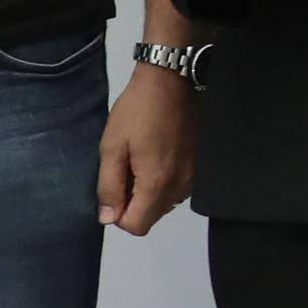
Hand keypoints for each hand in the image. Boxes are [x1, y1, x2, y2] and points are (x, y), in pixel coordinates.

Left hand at [100, 60, 193, 234]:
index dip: (118, 214)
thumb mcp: (112, 146)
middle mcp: (180, 187)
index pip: (136, 226)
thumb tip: (108, 219)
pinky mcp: (198, 167)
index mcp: (157, 184)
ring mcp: (193, 178)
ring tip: (140, 159)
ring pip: (164, 203)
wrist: (172, 81)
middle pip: (151, 217)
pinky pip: (176, 189)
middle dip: (133, 203)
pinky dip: (163, 181)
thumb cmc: (138, 111)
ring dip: (148, 192)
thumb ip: (109, 186)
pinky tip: (157, 153)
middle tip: (125, 169)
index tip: (113, 188)